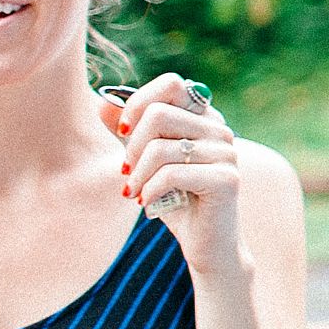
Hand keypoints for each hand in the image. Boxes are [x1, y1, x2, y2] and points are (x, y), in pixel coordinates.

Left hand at [99, 75, 241, 275]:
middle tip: (127, 172)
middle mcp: (219, 129)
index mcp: (203, 117)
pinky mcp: (226, 179)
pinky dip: (150, 191)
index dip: (138, 103)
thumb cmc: (175, 200)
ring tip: (135, 191)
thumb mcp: (145, 163)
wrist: (207, 244)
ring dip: (137, 175)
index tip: (123, 132)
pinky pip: (171, 174)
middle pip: (158, 114)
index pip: (171, 84)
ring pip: (160, 148)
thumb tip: (101, 103)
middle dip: (131, 146)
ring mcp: (226, 153)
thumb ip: (128, 133)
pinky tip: (148, 203)